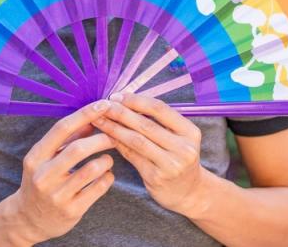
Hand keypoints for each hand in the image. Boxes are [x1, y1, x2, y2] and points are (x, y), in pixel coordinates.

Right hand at [3, 100, 116, 244]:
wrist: (28, 220)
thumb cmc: (42, 180)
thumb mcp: (46, 158)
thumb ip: (68, 139)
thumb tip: (94, 118)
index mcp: (36, 157)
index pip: (61, 129)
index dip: (85, 114)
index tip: (103, 104)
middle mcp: (43, 176)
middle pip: (78, 149)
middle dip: (101, 138)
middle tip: (115, 135)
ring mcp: (57, 195)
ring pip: (91, 170)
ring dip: (106, 160)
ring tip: (108, 159)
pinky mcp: (71, 211)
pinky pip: (98, 189)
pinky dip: (107, 178)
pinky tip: (106, 175)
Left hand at [90, 92, 208, 216]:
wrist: (189, 191)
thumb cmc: (177, 157)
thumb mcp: (179, 138)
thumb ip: (158, 121)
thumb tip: (125, 101)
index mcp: (190, 132)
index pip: (160, 109)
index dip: (136, 100)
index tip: (117, 96)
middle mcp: (183, 148)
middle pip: (146, 124)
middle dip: (121, 112)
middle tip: (102, 105)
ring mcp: (170, 164)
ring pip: (136, 140)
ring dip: (114, 127)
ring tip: (98, 119)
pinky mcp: (156, 178)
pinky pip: (132, 156)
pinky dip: (117, 144)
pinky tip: (106, 136)